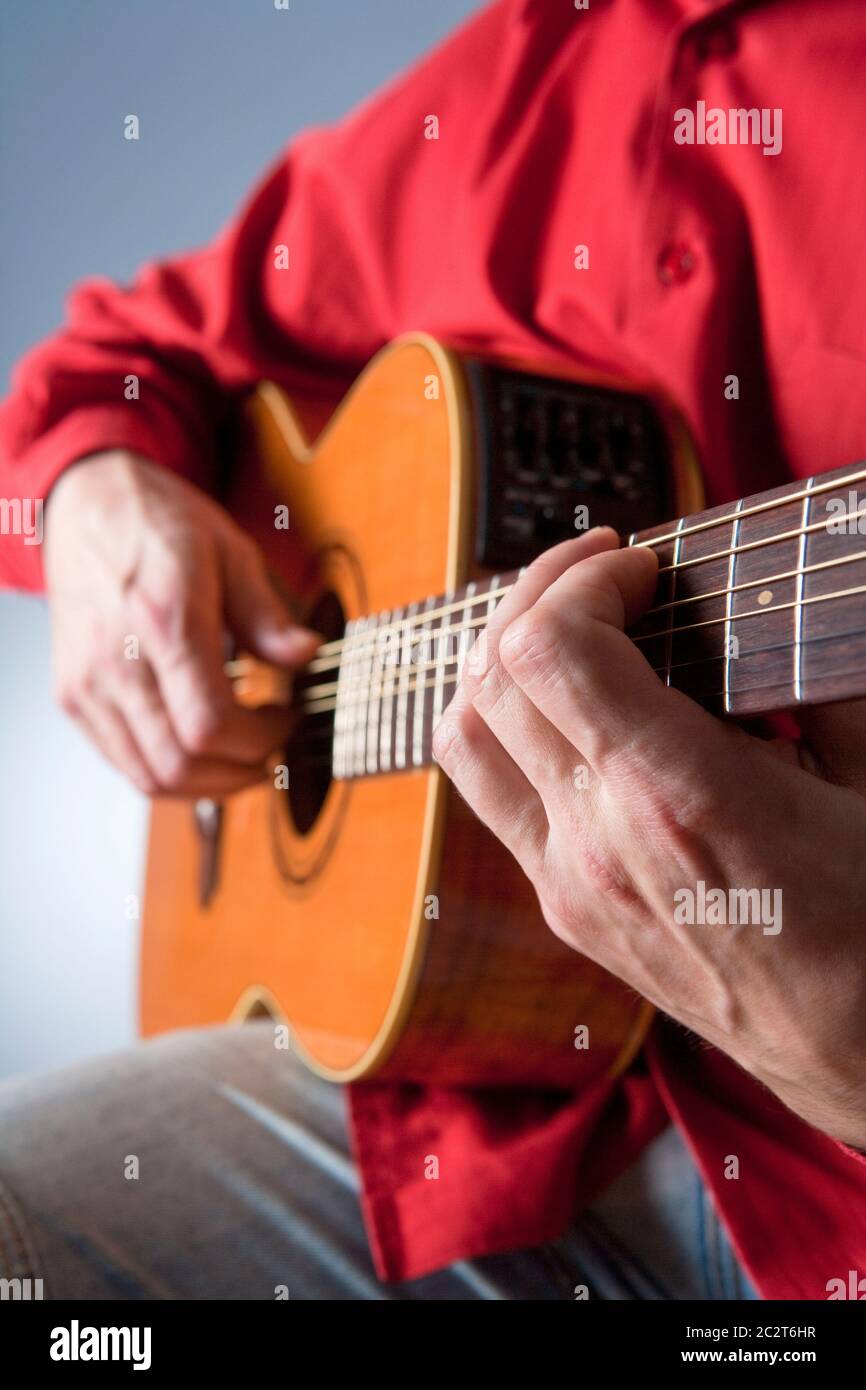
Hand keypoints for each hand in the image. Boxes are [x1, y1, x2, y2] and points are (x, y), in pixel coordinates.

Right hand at [44, 450, 317, 797]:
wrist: (87, 504)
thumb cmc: (158, 523)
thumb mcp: (231, 551)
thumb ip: (268, 615)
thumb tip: (307, 656)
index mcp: (163, 620)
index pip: (211, 725)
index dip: (260, 741)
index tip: (288, 721)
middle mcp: (115, 661)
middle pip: (180, 764)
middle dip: (239, 773)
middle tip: (272, 750)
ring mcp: (87, 684)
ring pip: (149, 777)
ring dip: (206, 784)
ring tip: (242, 756)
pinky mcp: (72, 696)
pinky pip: (123, 762)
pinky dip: (169, 771)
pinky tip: (200, 745)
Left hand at [433, 529, 865, 1148]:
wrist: (862, 1057)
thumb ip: (817, 680)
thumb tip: (766, 604)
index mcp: (676, 795)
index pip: (549, 650)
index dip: (579, 580)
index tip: (638, 564)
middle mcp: (597, 839)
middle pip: (492, 676)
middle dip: (536, 593)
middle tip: (601, 570)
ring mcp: (567, 882)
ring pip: (465, 737)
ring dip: (500, 660)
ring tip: (565, 627)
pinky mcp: (565, 910)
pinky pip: (492, 795)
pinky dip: (506, 728)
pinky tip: (570, 711)